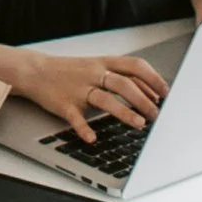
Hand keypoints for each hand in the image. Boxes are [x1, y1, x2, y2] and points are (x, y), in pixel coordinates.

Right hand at [14, 50, 167, 140]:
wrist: (35, 71)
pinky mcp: (64, 104)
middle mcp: (93, 74)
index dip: (153, 79)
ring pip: (105, 99)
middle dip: (144, 100)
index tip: (166, 93)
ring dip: (124, 112)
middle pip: (124, 83)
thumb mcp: (96, 66)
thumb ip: (120, 75)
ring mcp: (78, 88)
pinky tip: (92, 138)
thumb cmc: (70, 71)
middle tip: (157, 114)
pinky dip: (84, 129)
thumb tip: (150, 91)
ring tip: (139, 124)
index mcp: (103, 62)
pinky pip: (76, 117)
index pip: (135, 66)